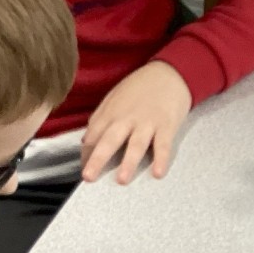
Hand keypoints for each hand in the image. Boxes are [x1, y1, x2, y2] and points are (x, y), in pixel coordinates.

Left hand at [80, 61, 192, 183]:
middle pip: (110, 140)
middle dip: (98, 159)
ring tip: (122, 180)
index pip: (94, 136)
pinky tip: (157, 173)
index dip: (87, 153)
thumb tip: (86, 141)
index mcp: (112, 112)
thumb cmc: (140, 87)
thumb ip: (100, 118)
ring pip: (136, 144)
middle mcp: (127, 118)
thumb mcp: (115, 98)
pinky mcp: (167, 125)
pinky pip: (163, 145)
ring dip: (129, 162)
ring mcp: (148, 122)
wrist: (170, 72)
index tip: (84, 169)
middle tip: (89, 177)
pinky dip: (161, 159)